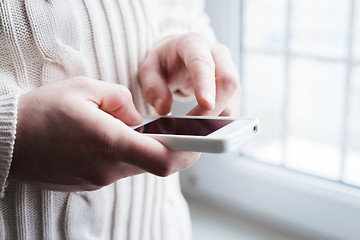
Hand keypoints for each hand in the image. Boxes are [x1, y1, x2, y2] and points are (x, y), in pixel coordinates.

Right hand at [10, 78, 198, 190]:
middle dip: (167, 145)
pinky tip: (105, 138)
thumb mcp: (87, 90)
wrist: (7, 141)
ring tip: (121, 126)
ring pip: (136, 165)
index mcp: (110, 144)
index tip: (201, 140)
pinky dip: (123, 154)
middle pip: (154, 163)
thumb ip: (123, 101)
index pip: (164, 160)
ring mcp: (99, 180)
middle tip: (168, 127)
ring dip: (141, 147)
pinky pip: (118, 169)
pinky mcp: (91, 183)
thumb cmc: (42, 112)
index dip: (189, 151)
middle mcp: (108, 169)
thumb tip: (139, 118)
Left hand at [139, 33, 240, 116]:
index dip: (206, 84)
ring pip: (233, 98)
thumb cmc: (165, 61)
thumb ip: (152, 88)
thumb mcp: (149, 70)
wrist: (179, 56)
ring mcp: (230, 70)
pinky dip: (219, 120)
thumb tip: (163, 109)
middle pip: (228, 81)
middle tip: (193, 126)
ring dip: (216, 117)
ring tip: (194, 128)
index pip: (203, 63)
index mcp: (193, 45)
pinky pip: (233, 106)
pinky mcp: (234, 88)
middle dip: (214, 108)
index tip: (205, 104)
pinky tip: (203, 125)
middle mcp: (217, 54)